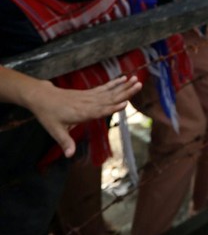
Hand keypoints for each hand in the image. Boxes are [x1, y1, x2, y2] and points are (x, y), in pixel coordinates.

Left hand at [26, 75, 141, 157]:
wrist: (42, 97)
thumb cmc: (48, 115)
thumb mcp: (54, 130)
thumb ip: (65, 142)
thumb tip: (70, 155)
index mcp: (82, 113)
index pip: (100, 110)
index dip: (113, 108)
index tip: (126, 103)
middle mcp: (88, 103)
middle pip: (110, 98)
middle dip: (125, 92)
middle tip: (139, 85)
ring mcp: (89, 96)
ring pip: (110, 91)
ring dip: (124, 86)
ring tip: (136, 80)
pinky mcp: (89, 92)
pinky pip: (104, 87)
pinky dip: (114, 83)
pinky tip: (123, 78)